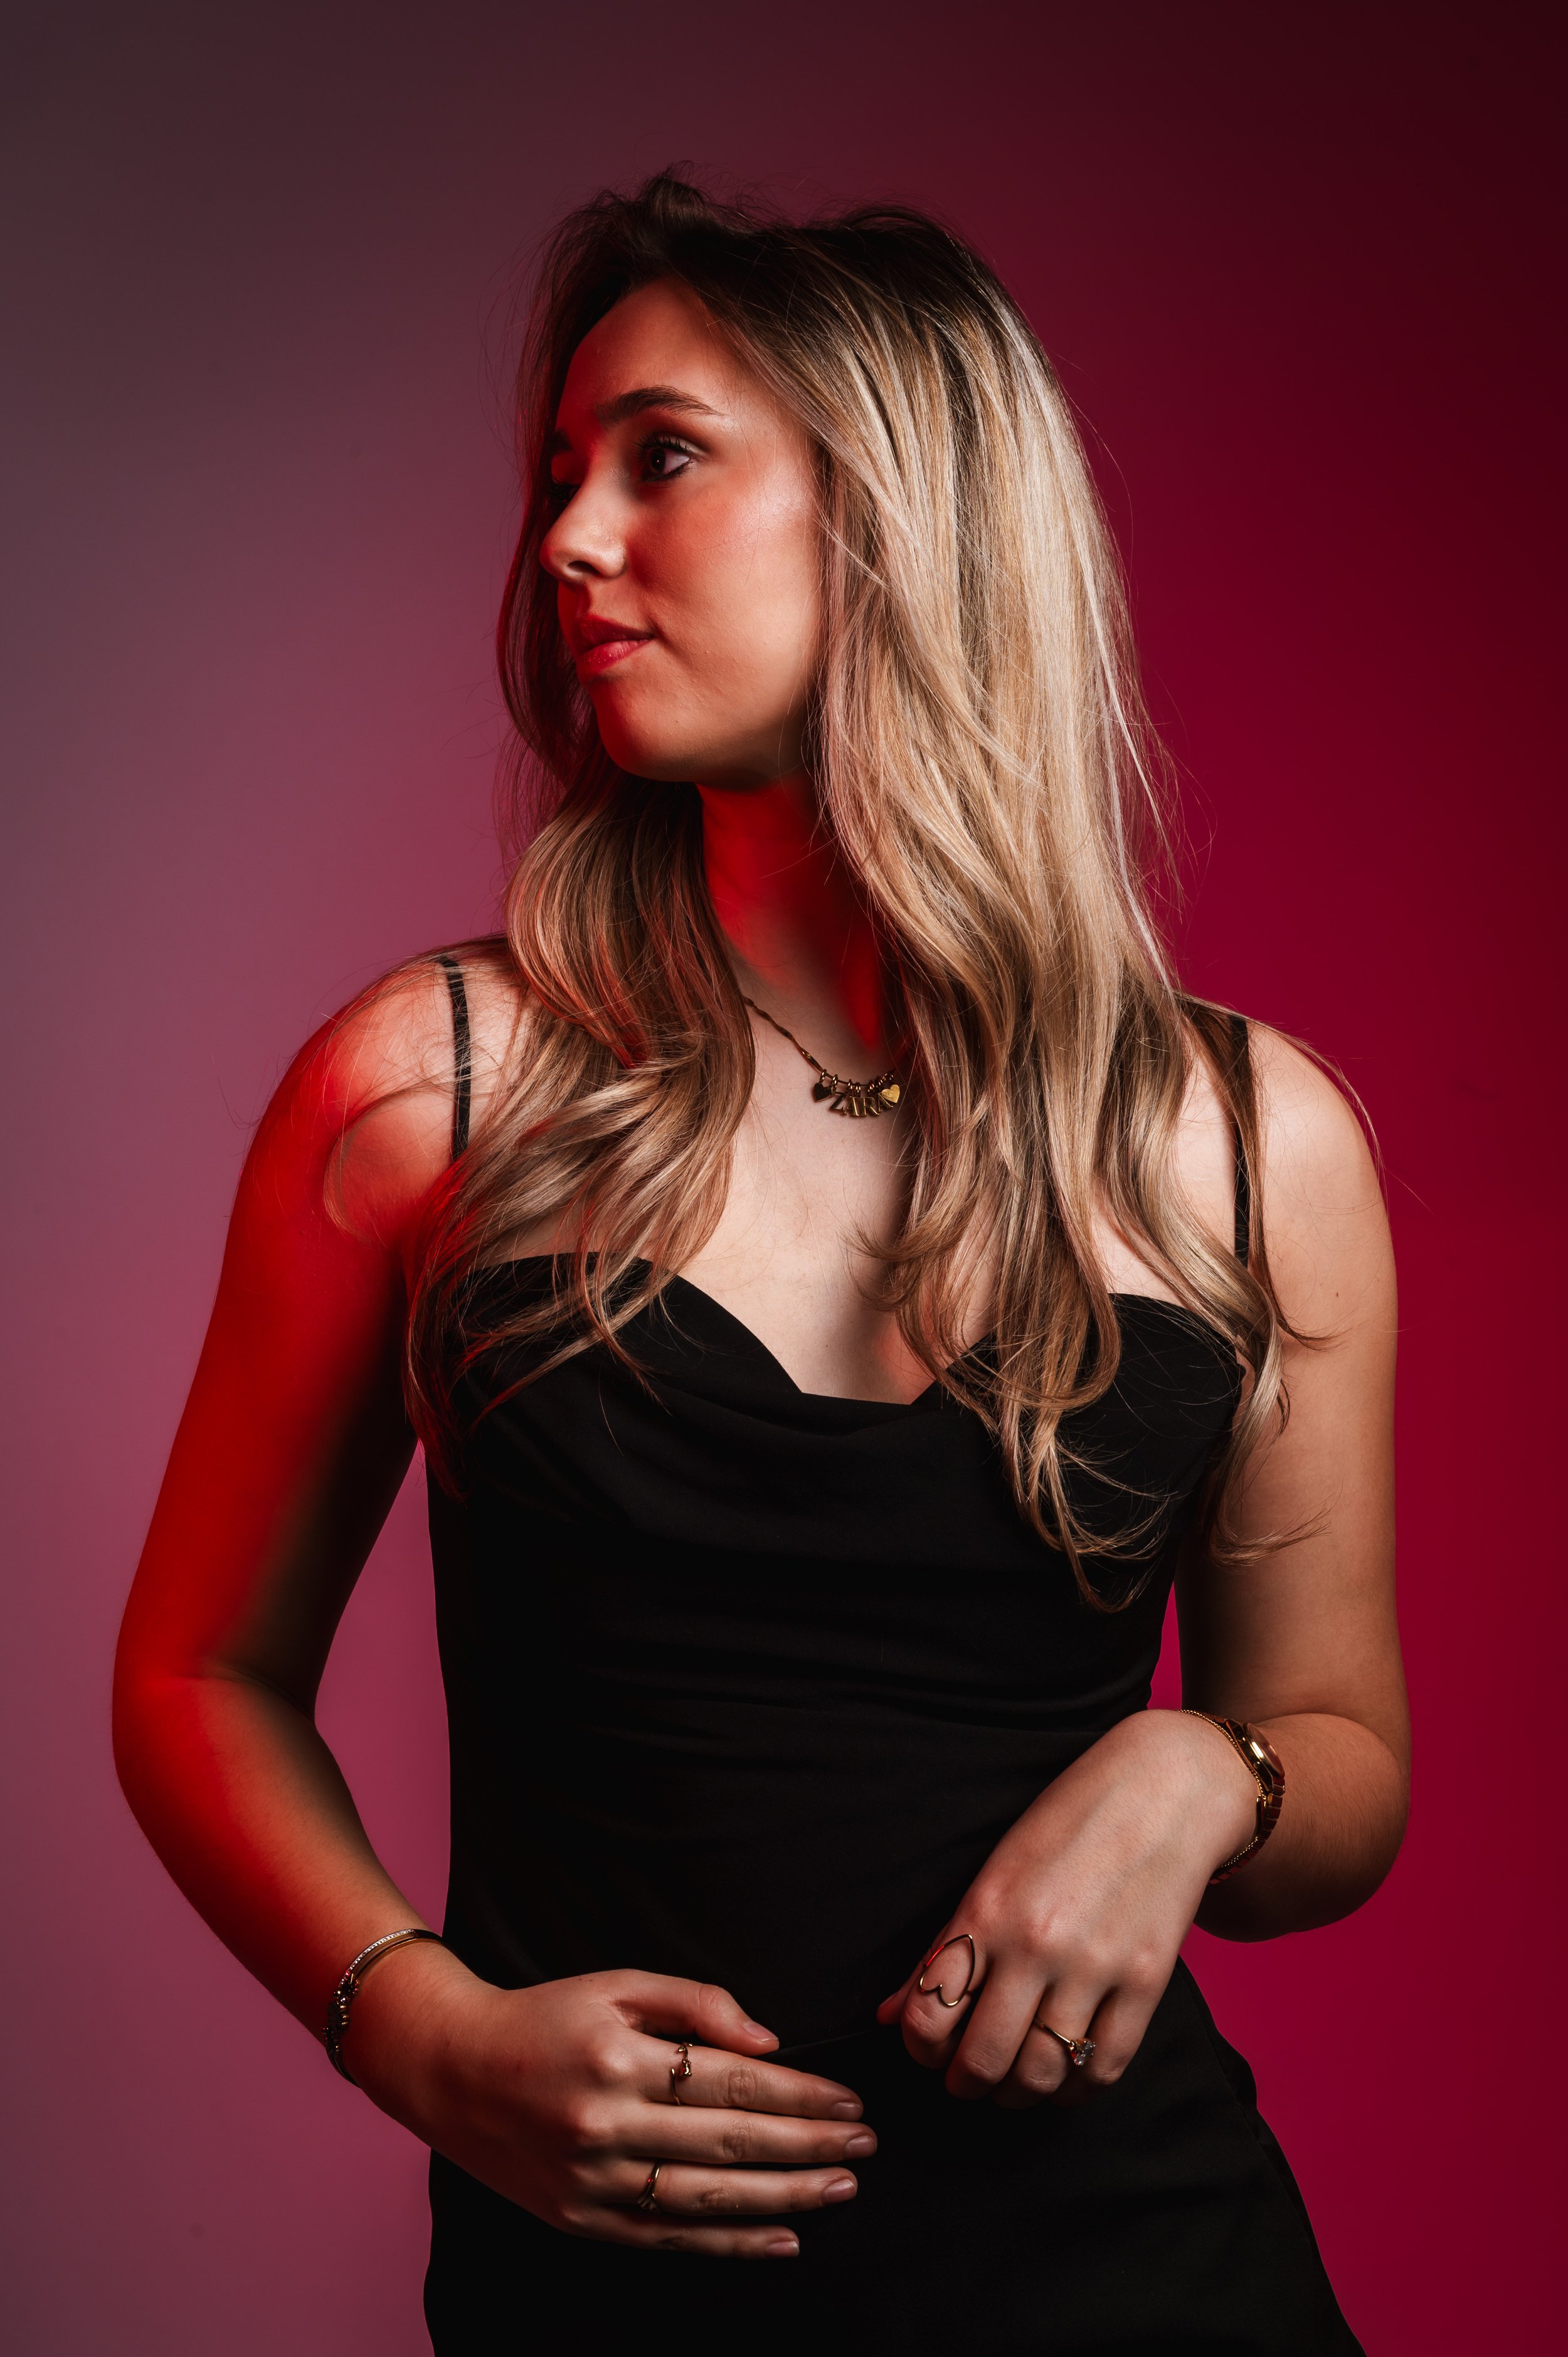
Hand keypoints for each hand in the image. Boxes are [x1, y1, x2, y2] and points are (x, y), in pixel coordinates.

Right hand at [348, 1947, 874, 2256]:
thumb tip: (768, 2042)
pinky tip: (780, 2241)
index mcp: (619, 2059)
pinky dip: (730, 2243)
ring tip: (840, 2191)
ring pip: (709, 2197)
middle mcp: (606, 2124)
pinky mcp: (582, 2220)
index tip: (849, 2101)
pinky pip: (670, 2237)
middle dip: (808, 2147)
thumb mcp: (615, 1985)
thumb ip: (695, 2004)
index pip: (733, 2084)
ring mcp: (593, 2181)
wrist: (450, 2069)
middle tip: (865, 2148)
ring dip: (785, 2198)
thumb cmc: (543, 2017)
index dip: (799, 2095)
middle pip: (731, 2142)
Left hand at [876, 1709, 1258, 2108]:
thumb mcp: (995, 1872)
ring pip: (1042, 2075)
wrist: (1164, 1792)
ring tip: (1015, 2078)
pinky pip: (1102, 2070)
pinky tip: (1065, 2072)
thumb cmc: (1069, 1827)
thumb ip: (944, 1948)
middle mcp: (1037, 1944)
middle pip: (983, 2060)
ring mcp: (1096, 1966)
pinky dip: (1076, 2088)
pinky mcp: (1148, 1983)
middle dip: (966, 2083)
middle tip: (969, 2077)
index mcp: (988, 1911)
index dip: (920, 2049)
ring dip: (1018, 2093)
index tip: (931, 2050)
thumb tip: (889, 2015)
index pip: (928, 2014)